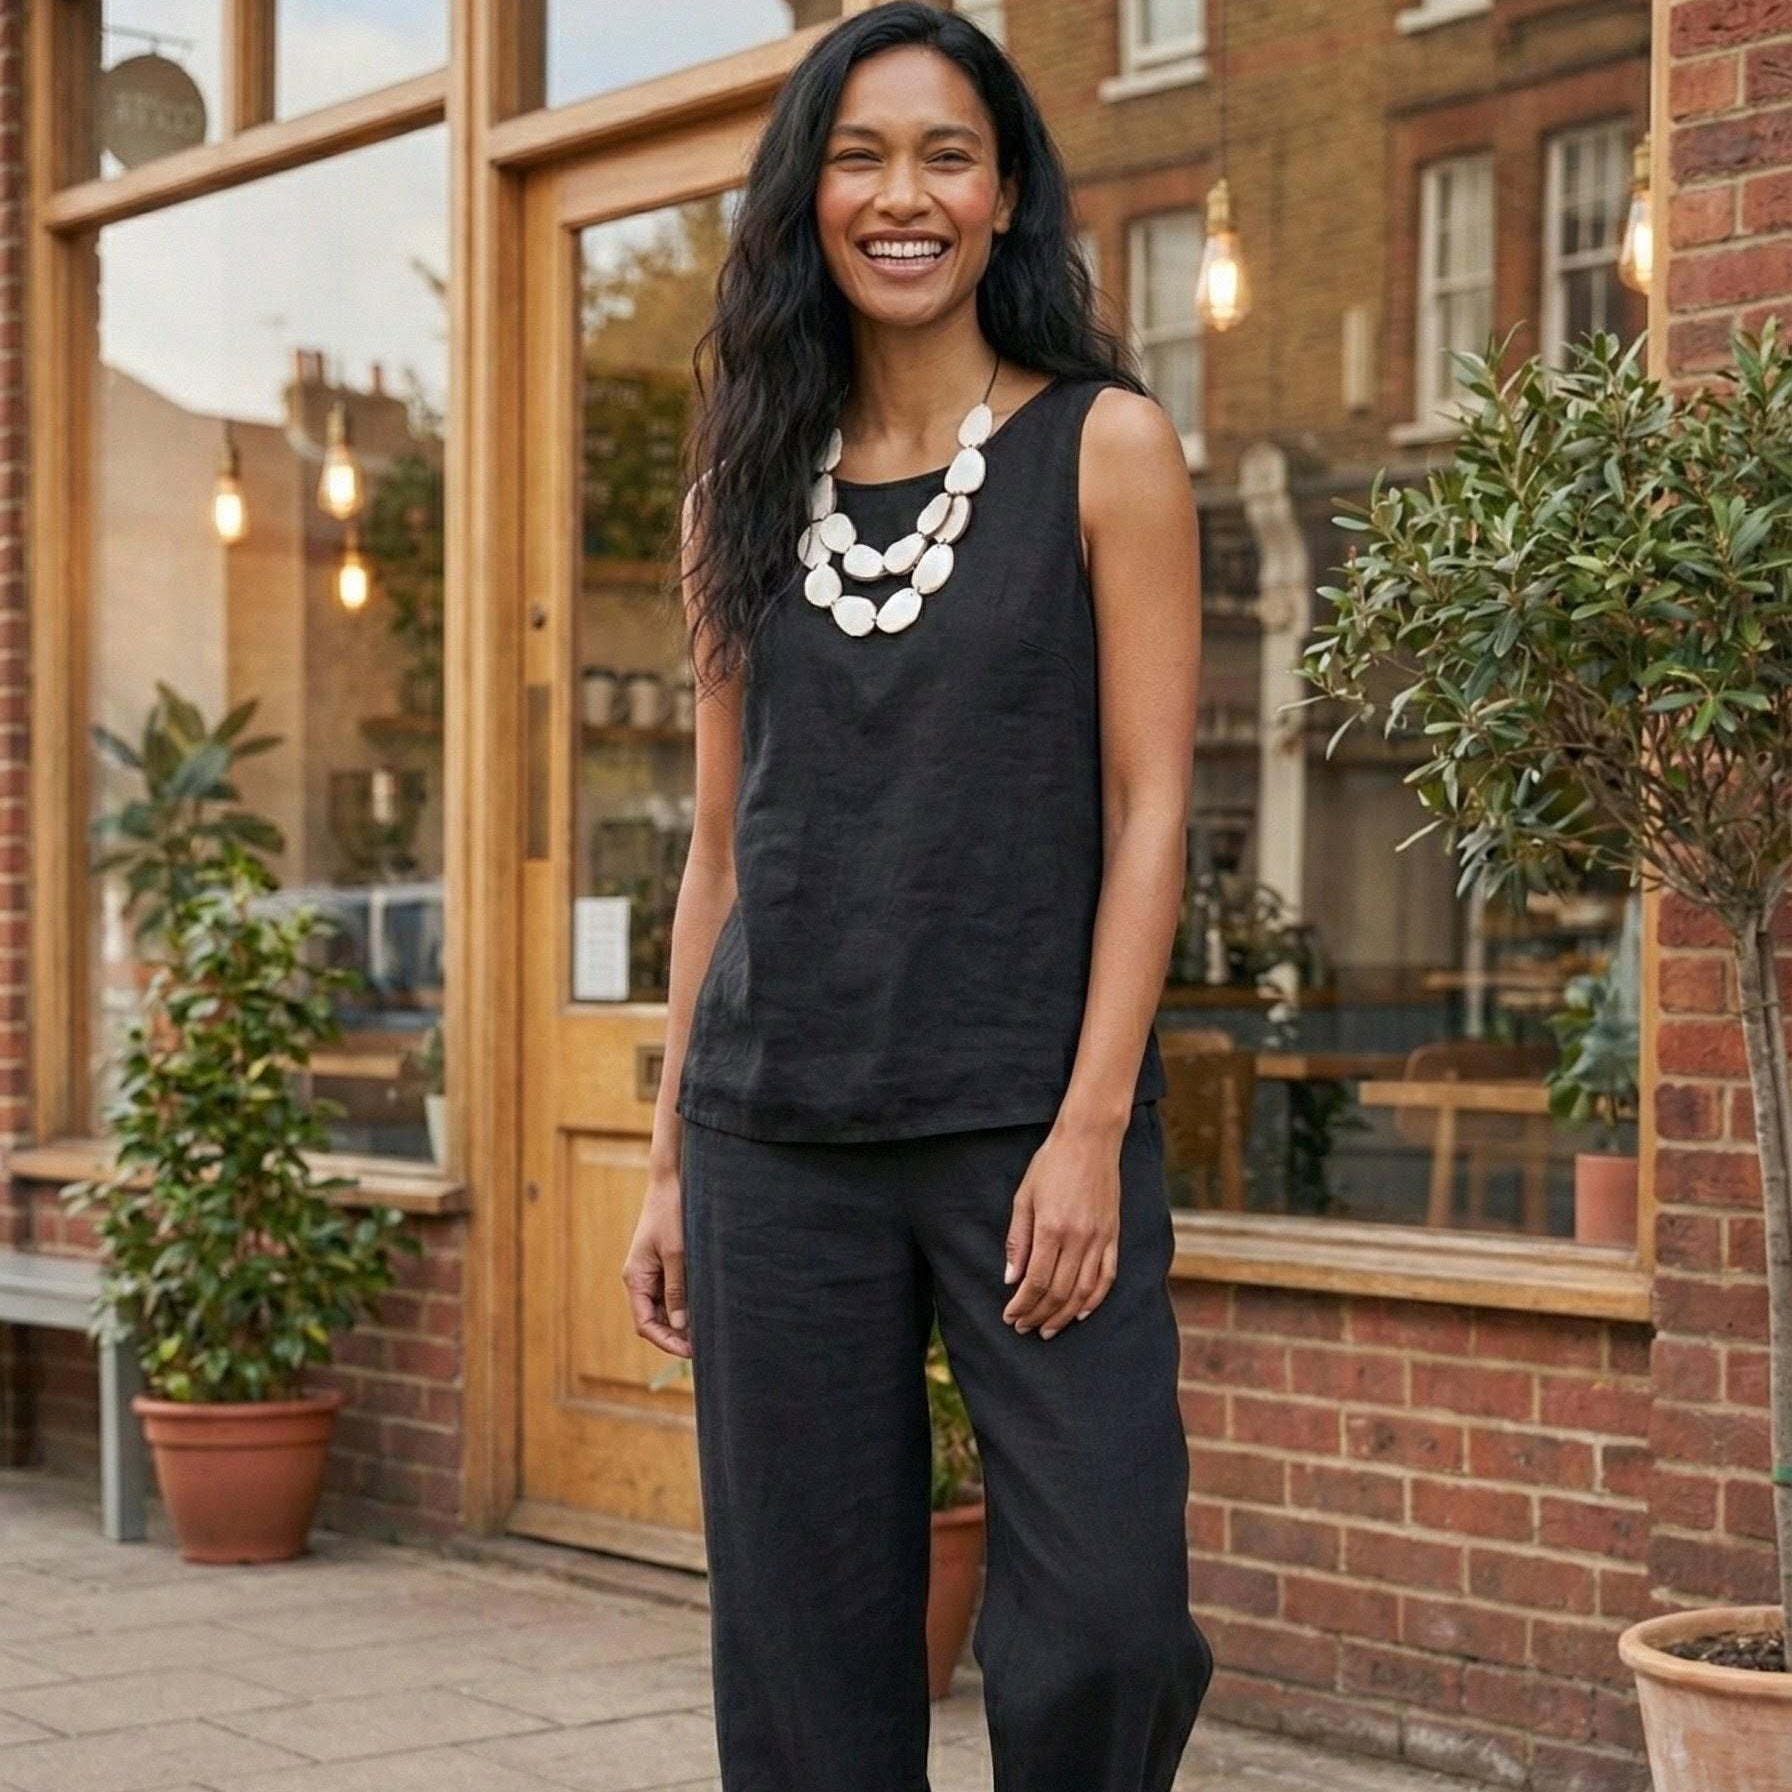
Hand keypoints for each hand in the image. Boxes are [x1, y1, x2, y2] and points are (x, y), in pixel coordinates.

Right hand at [622, 1166, 692, 1358]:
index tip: (690, 1351)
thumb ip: (677, 1290)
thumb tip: (681, 1326)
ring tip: (706, 1330)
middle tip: (703, 1346)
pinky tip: (703, 1309)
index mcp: (636, 1278)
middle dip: (675, 1335)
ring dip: (681, 1321)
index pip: (645, 1323)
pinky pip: (671, 1292)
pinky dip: (684, 1304)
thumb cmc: (672, 1214)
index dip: (665, 1341)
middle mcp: (640, 1278)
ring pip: (664, 1308)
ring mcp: (651, 1272)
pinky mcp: (663, 1264)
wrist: (671, 1183)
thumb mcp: (677, 1253)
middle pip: (653, 1319)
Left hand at [1001, 1122, 1121, 1339]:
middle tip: (1023, 1328)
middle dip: (1038, 1315)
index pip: (1035, 1281)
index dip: (1022, 1305)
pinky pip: (1107, 1276)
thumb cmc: (1051, 1164)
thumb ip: (1018, 1240)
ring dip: (1064, 1315)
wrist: (1090, 1140)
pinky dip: (1095, 1300)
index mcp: (1052, 1228)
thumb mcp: (1024, 1197)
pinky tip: (1081, 1312)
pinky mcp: (1114, 1235)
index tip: (1009, 1316)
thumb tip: (1010, 1278)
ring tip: (1048, 1329)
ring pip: (1083, 1291)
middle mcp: (1078, 1238)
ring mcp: (1100, 1238)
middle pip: (1058, 1291)